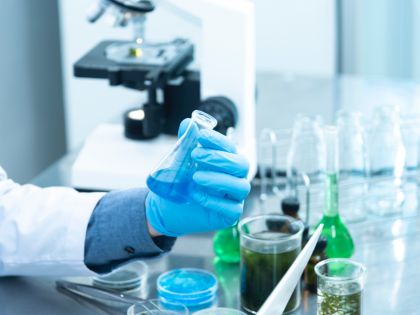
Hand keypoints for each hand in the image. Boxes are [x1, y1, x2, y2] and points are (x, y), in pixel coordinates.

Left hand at [145, 120, 250, 236]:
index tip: (201, 135)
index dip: (218, 140)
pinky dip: (214, 201)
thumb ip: (186, 142)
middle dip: (219, 158)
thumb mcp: (180, 160)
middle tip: (195, 155)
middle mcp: (235, 178)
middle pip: (241, 165)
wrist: (168, 207)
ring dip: (218, 179)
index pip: (231, 147)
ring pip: (240, 186)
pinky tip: (196, 195)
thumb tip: (188, 123)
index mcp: (227, 162)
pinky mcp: (229, 215)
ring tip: (195, 177)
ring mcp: (234, 197)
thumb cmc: (181, 182)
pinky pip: (232, 209)